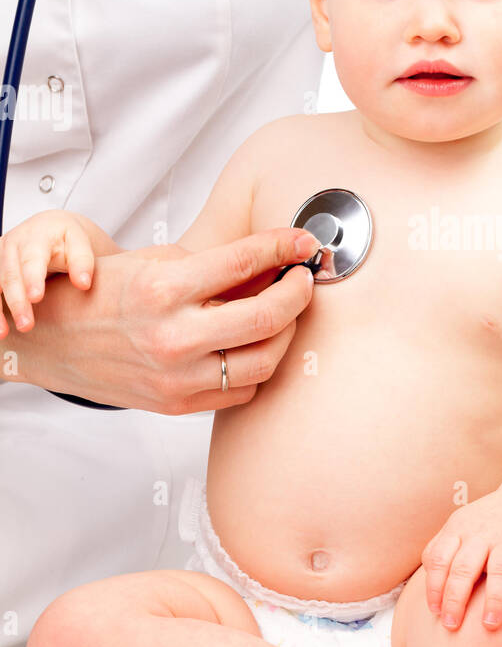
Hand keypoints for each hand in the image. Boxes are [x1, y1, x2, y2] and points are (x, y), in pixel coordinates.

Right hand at [0, 210, 95, 335]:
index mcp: (36, 237)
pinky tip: (0, 328)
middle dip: (16, 301)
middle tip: (26, 325)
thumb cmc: (67, 239)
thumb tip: (83, 284)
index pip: (32, 260)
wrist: (48, 227)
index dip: (32, 279)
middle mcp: (12, 244)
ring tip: (4, 333)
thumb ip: (83, 261)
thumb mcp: (79, 242)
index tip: (36, 298)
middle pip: (10, 275)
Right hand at [1, 228, 316, 411]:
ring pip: (264, 360)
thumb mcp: (151, 262)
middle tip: (304, 278)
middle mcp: (172, 336)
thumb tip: (272, 258)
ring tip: (285, 312)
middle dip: (299, 291)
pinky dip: (259, 366)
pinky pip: (242, 391)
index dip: (284, 247)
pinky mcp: (178, 404)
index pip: (244, 263)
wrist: (53, 340)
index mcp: (162, 289)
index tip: (304, 242)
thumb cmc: (99, 296)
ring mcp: (176, 377)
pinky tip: (255, 344)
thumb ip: (212, 264)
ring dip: (287, 332)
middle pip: (268, 316)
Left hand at [422, 489, 501, 631]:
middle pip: (465, 567)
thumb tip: (427, 591)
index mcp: (458, 530)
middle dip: (456, 598)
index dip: (434, 586)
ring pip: (500, 570)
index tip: (435, 612)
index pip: (440, 559)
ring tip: (490, 625)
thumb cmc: (484, 525)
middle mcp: (482, 534)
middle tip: (451, 625)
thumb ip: (437, 552)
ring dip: (495, 599)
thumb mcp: (457, 528)